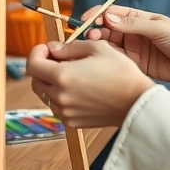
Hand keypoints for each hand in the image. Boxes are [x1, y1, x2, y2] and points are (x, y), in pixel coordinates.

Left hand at [27, 39, 154, 127]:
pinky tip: (78, 89)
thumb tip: (53, 48)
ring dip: (51, 82)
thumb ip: (69, 46)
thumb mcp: (97, 48)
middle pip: (35, 81)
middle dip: (42, 67)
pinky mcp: (73, 122)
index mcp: (62, 76)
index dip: (36, 52)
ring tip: (72, 74)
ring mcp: (65, 112)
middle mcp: (59, 96)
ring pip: (45, 95)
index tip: (48, 48)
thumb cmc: (121, 73)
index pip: (32, 64)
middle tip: (59, 59)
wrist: (137, 103)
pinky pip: (57, 107)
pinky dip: (60, 96)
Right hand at [78, 5, 169, 96]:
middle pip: (107, 29)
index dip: (97, 14)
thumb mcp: (159, 29)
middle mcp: (135, 33)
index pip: (113, 13)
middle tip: (86, 37)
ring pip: (110, 45)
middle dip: (94, 31)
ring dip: (99, 45)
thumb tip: (107, 17)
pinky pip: (118, 61)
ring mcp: (135, 49)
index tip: (84, 18)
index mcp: (140, 18)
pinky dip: (108, 60)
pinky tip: (101, 60)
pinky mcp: (137, 66)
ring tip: (92, 47)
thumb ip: (133, 24)